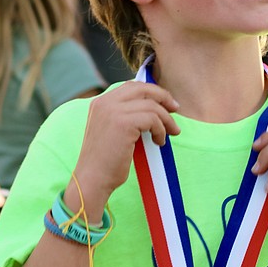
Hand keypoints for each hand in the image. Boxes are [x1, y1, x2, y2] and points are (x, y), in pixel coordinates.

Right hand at [70, 82, 180, 212]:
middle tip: (175, 111)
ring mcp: (113, 111)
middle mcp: (105, 102)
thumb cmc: (105, 162)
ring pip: (151, 105)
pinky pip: (152, 119)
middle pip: (143, 89)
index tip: (166, 104)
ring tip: (169, 134)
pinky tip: (159, 142)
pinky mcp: (123, 123)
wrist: (92, 179)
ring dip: (165, 120)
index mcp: (100, 102)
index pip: (131, 87)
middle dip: (163, 97)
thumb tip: (154, 108)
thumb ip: (126, 116)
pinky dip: (161, 130)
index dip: (152, 92)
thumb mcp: (112, 131)